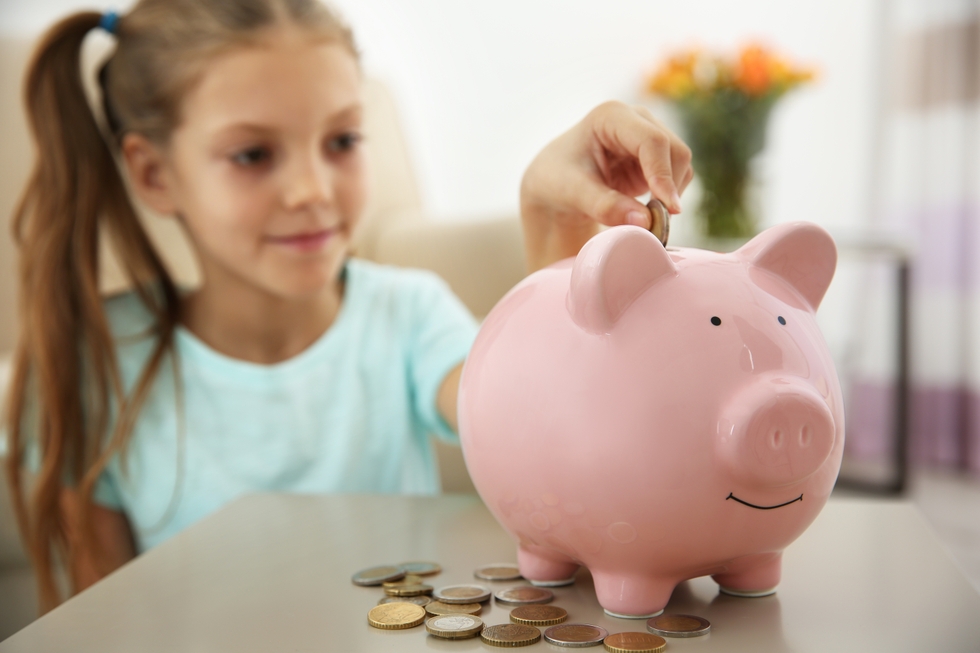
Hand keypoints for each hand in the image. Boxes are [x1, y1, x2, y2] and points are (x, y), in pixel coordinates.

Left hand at [520, 101, 692, 271]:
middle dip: (669, 187)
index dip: (663, 174)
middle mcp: (636, 120)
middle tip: (654, 223)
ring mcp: (648, 136)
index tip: (668, 208)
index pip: (652, 141)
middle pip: (674, 150)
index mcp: (611, 116)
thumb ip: (606, 206)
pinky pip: (676, 176)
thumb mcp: (574, 193)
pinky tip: (646, 211)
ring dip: (671, 194)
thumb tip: (645, 221)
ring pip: (681, 164)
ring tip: (643, 218)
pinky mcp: (654, 158)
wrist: (555, 183)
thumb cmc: (557, 180)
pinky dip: (668, 197)